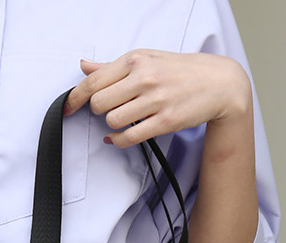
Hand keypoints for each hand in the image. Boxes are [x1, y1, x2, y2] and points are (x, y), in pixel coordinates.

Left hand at [65, 49, 251, 147]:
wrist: (218, 83)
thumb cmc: (179, 71)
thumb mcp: (146, 59)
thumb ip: (112, 67)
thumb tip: (84, 66)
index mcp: (136, 60)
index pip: (94, 81)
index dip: (75, 98)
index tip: (67, 108)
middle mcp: (144, 78)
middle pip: (99, 103)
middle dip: (99, 111)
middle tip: (110, 109)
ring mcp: (155, 101)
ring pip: (112, 120)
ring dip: (113, 124)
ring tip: (124, 119)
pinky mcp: (165, 122)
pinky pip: (129, 137)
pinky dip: (119, 140)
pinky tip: (120, 137)